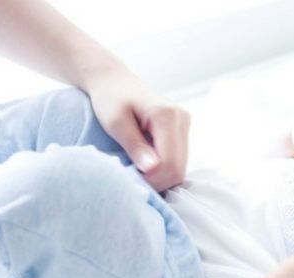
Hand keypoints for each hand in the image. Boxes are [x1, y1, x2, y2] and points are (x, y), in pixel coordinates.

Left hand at [85, 64, 189, 190]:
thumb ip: (135, 146)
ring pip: (180, 168)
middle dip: (156, 182)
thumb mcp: (115, 123)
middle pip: (178, 169)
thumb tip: (153, 170)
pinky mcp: (182, 129)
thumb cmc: (109, 98)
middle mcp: (182, 118)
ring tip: (135, 172)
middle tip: (131, 181)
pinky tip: (143, 165)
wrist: (113, 79)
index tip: (129, 182)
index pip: (170, 163)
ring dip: (159, 177)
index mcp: (167, 115)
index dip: (152, 181)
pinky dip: (161, 169)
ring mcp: (184, 124)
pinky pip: (177, 160)